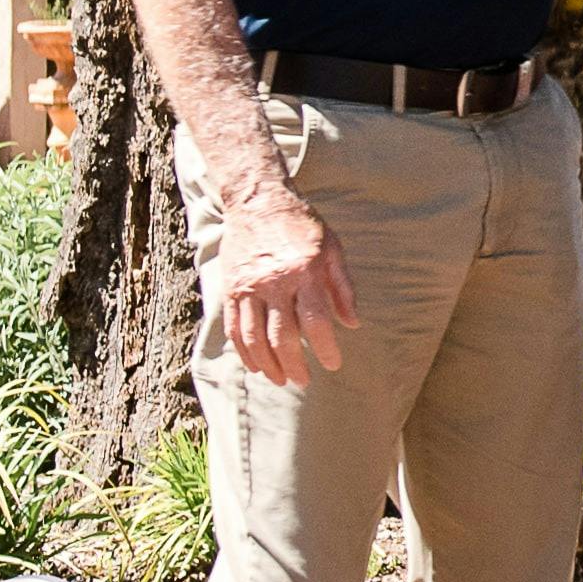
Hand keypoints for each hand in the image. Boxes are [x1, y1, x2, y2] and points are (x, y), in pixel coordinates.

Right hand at [203, 188, 355, 385]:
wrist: (258, 200)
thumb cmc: (302, 225)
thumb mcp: (333, 248)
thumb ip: (342, 287)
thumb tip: (352, 323)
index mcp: (304, 272)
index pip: (315, 321)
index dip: (324, 347)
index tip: (332, 364)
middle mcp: (274, 282)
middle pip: (281, 335)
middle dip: (294, 364)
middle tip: (304, 381)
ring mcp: (248, 287)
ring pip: (254, 337)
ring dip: (267, 364)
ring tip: (280, 379)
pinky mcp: (230, 288)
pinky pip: (234, 328)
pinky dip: (243, 351)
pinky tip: (254, 365)